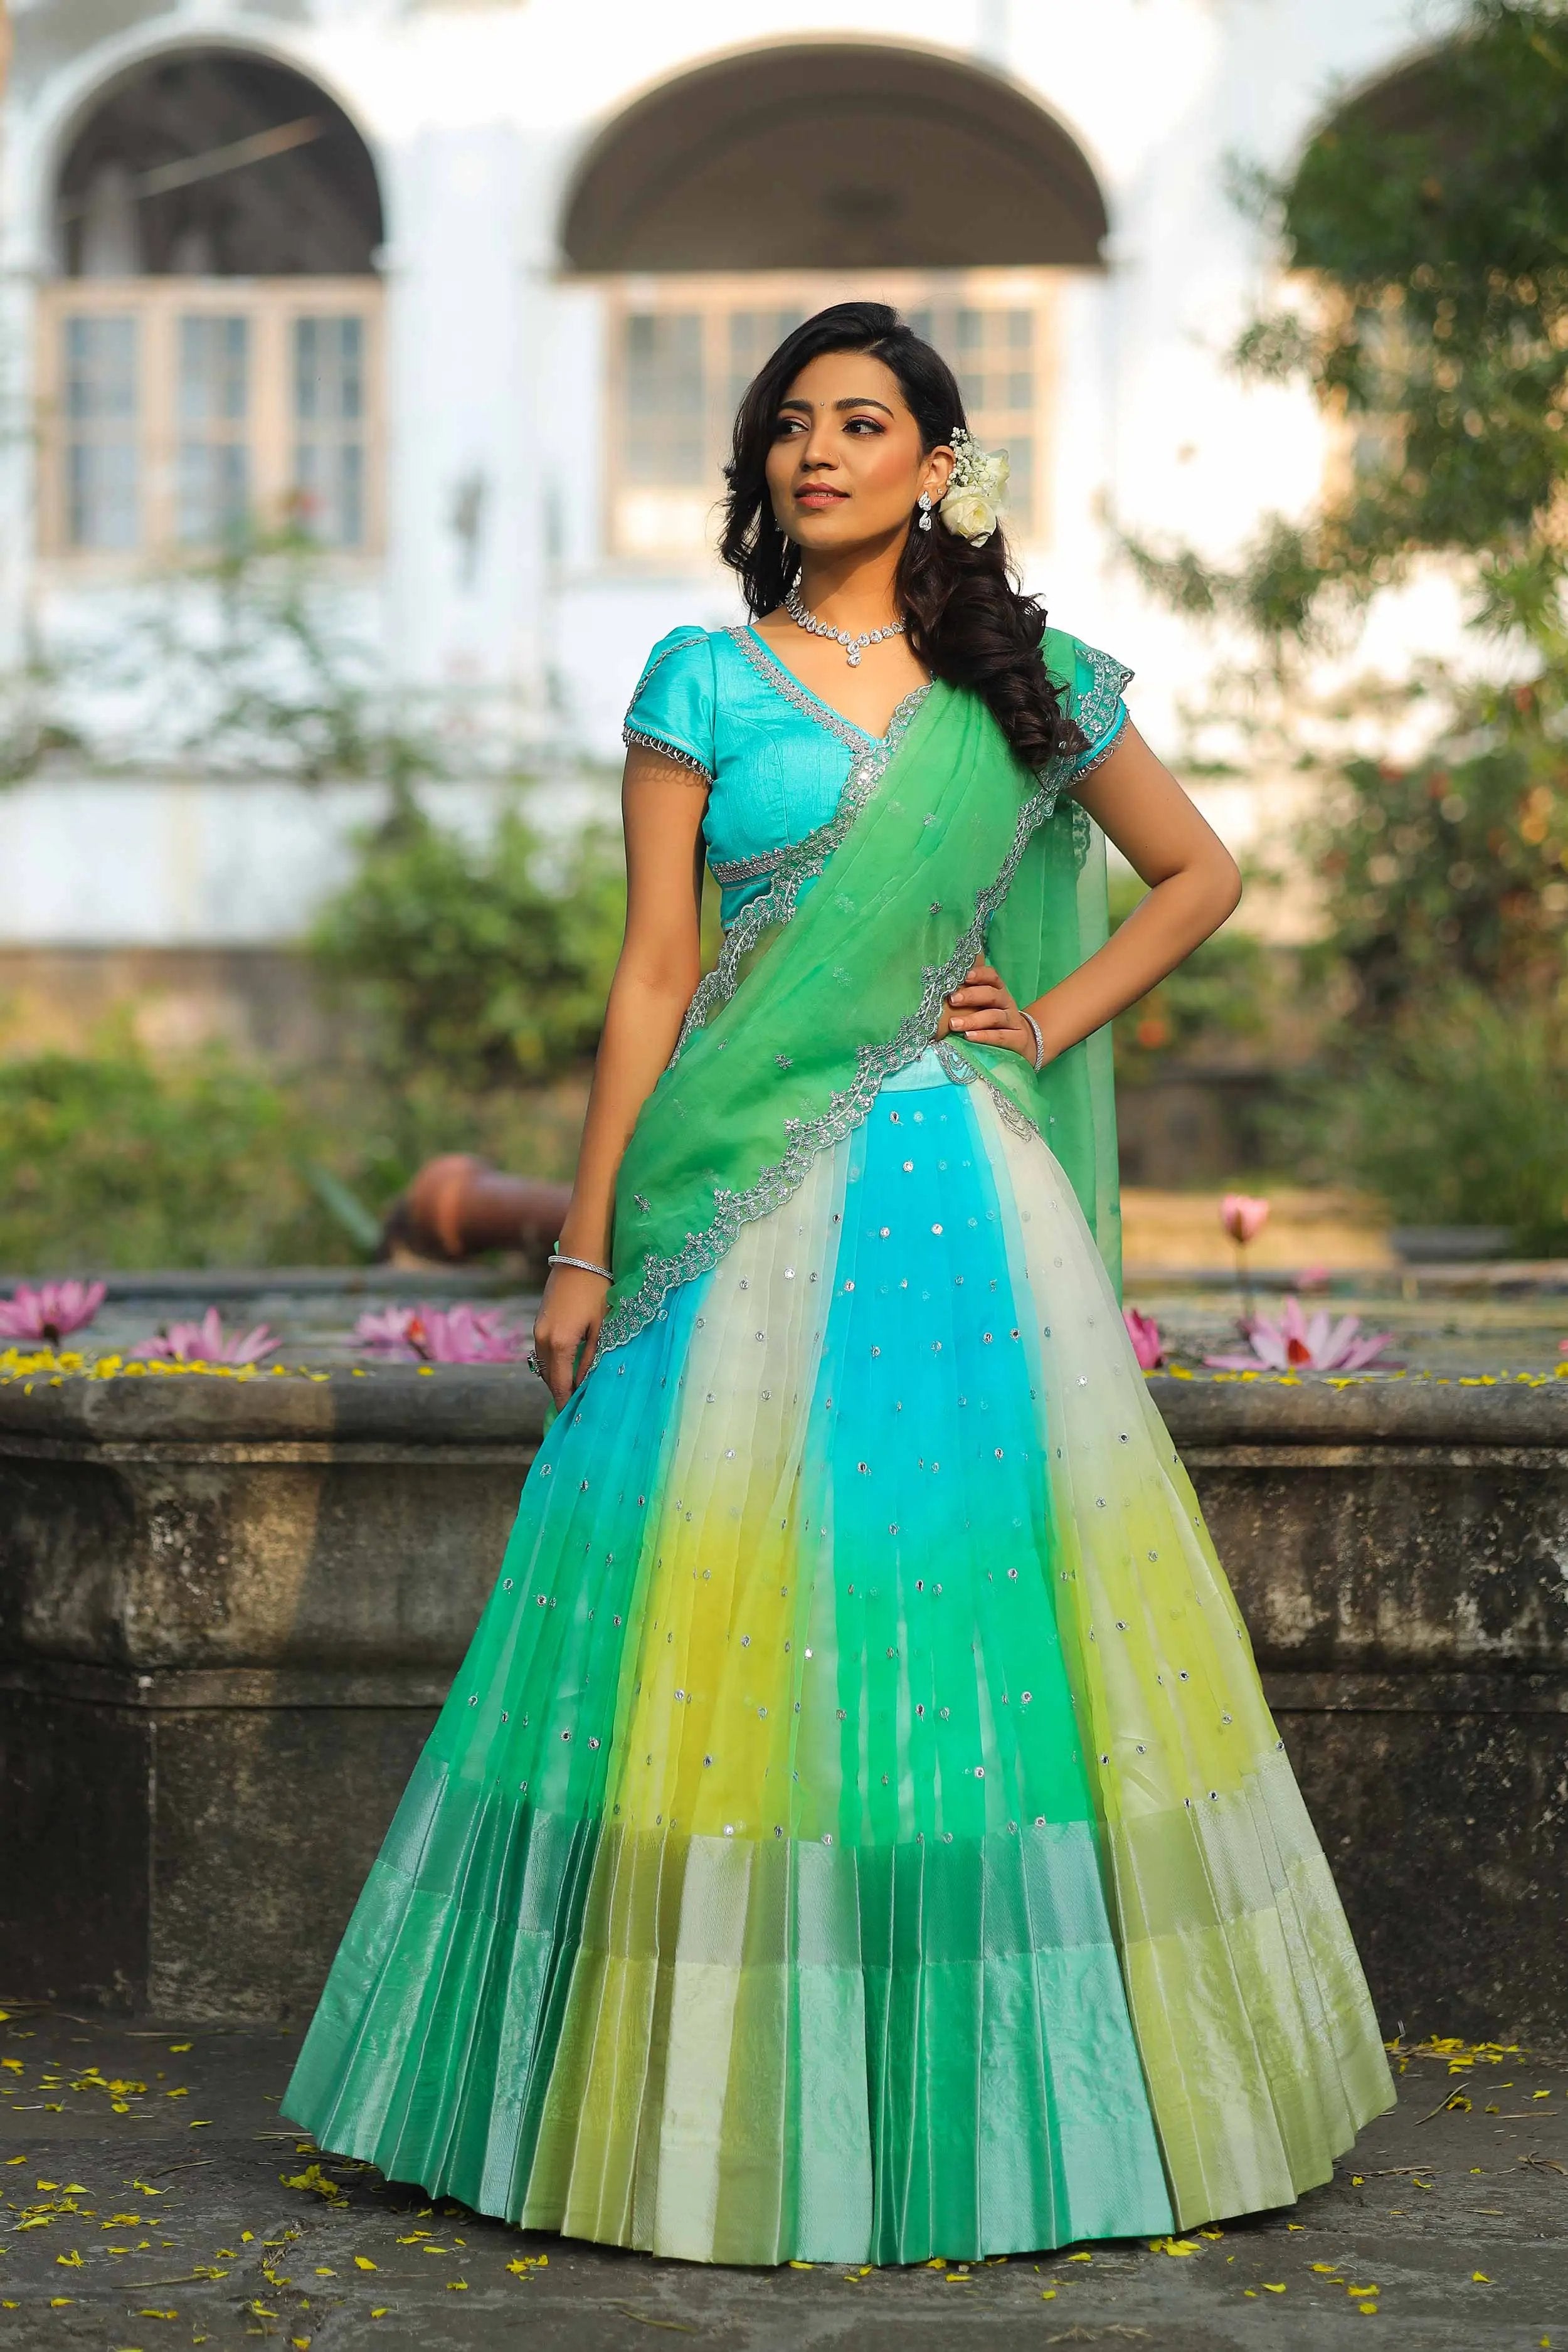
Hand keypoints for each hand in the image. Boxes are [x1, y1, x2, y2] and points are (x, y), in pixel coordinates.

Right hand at [532, 1264, 608, 1407]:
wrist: (579, 1258)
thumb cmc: (598, 1290)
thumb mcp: (601, 1327)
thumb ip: (592, 1358)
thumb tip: (584, 1384)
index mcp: (560, 1343)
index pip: (560, 1384)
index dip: (565, 1402)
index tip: (571, 1419)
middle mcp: (543, 1339)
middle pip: (549, 1377)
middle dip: (561, 1393)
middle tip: (575, 1408)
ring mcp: (537, 1330)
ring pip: (543, 1365)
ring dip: (556, 1378)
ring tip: (572, 1391)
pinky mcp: (538, 1322)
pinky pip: (542, 1352)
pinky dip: (553, 1364)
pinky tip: (567, 1367)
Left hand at [937, 959, 1039, 1063]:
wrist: (1023, 1041)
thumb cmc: (993, 1021)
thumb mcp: (984, 1006)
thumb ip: (967, 998)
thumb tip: (938, 990)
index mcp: (998, 991)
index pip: (992, 977)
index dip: (979, 974)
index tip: (963, 976)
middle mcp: (1006, 1003)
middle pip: (992, 995)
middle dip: (971, 996)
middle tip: (952, 999)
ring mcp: (1013, 1021)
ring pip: (994, 1017)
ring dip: (973, 1020)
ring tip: (954, 1024)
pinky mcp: (1018, 1039)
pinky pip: (1001, 1037)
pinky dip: (985, 1036)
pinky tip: (969, 1037)